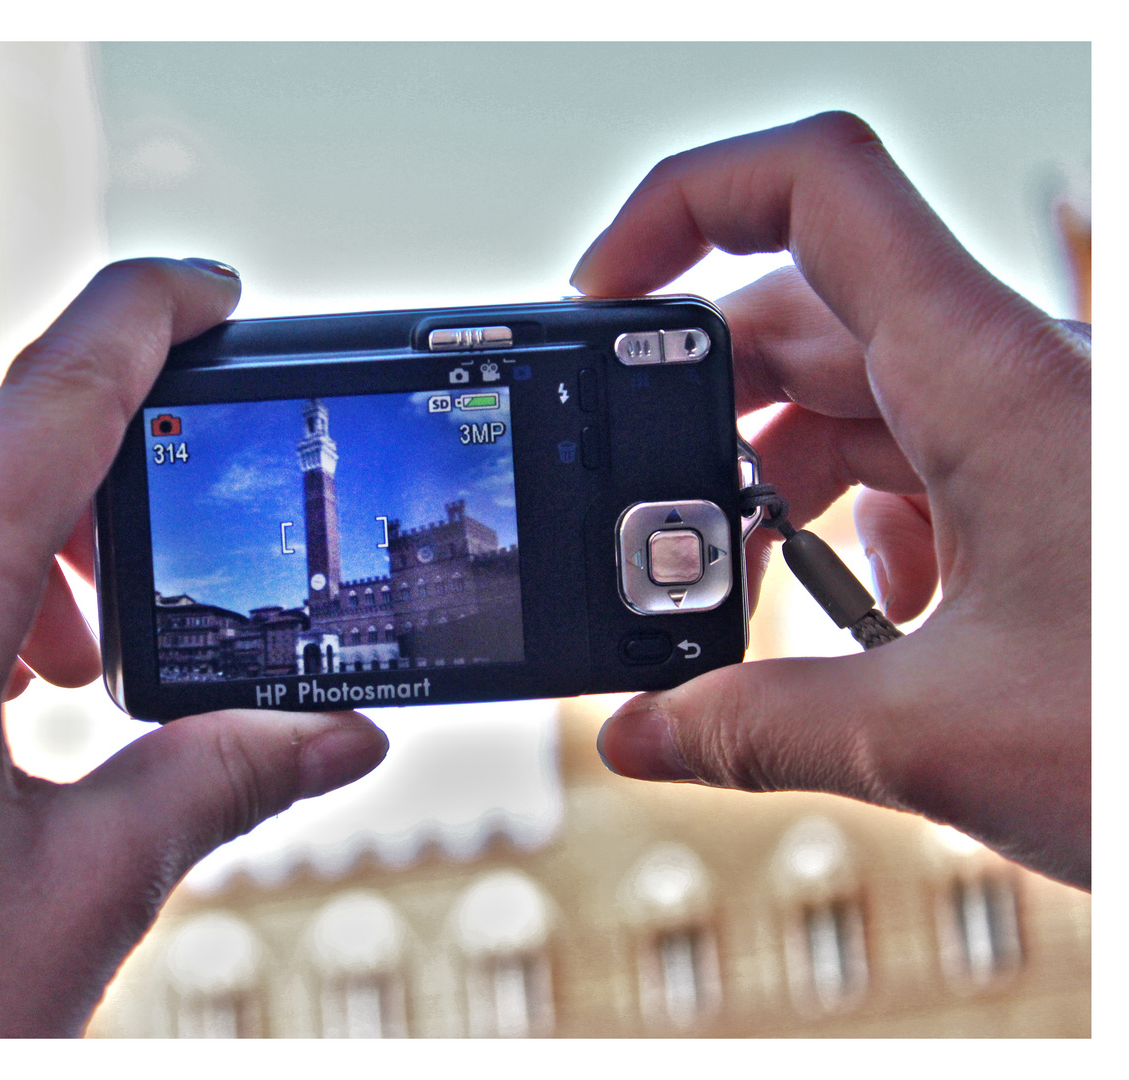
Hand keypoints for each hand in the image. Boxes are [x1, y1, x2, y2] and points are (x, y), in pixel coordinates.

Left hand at [0, 258, 388, 1035]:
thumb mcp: (90, 890)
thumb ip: (223, 776)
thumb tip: (341, 735)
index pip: (50, 401)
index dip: (147, 318)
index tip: (216, 294)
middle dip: (73, 441)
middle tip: (154, 536)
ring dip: (5, 526)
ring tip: (77, 655)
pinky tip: (1, 706)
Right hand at [573, 113, 1089, 888]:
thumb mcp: (939, 736)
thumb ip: (756, 729)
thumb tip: (639, 731)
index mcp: (985, 376)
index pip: (815, 189)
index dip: (684, 206)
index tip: (600, 298)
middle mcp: (1006, 377)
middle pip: (802, 314)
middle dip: (697, 407)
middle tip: (640, 512)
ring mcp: (1029, 431)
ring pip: (854, 400)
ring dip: (771, 487)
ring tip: (742, 595)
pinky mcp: (1046, 493)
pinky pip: (915, 466)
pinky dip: (852, 531)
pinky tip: (863, 621)